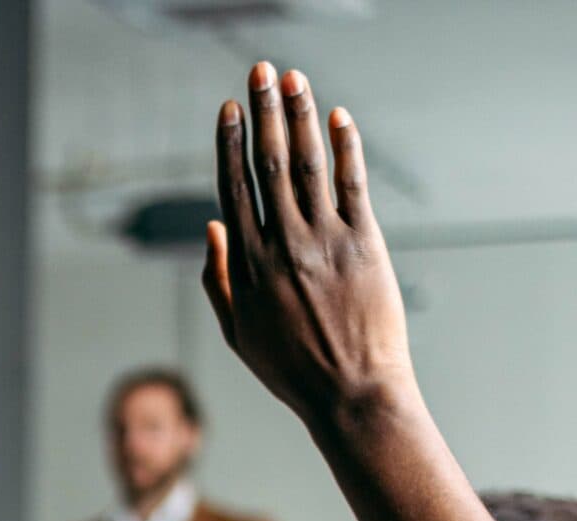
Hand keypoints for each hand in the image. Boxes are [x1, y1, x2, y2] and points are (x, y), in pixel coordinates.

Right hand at [201, 63, 417, 427]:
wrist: (352, 393)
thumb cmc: (292, 369)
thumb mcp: (238, 332)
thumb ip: (220, 278)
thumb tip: (212, 225)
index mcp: (249, 264)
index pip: (236, 187)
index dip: (232, 142)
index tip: (230, 107)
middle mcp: (284, 244)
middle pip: (270, 163)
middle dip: (263, 111)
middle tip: (260, 72)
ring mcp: (325, 241)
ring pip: (308, 164)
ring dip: (301, 116)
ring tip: (294, 79)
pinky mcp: (364, 244)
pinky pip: (353, 184)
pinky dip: (344, 147)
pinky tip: (338, 118)